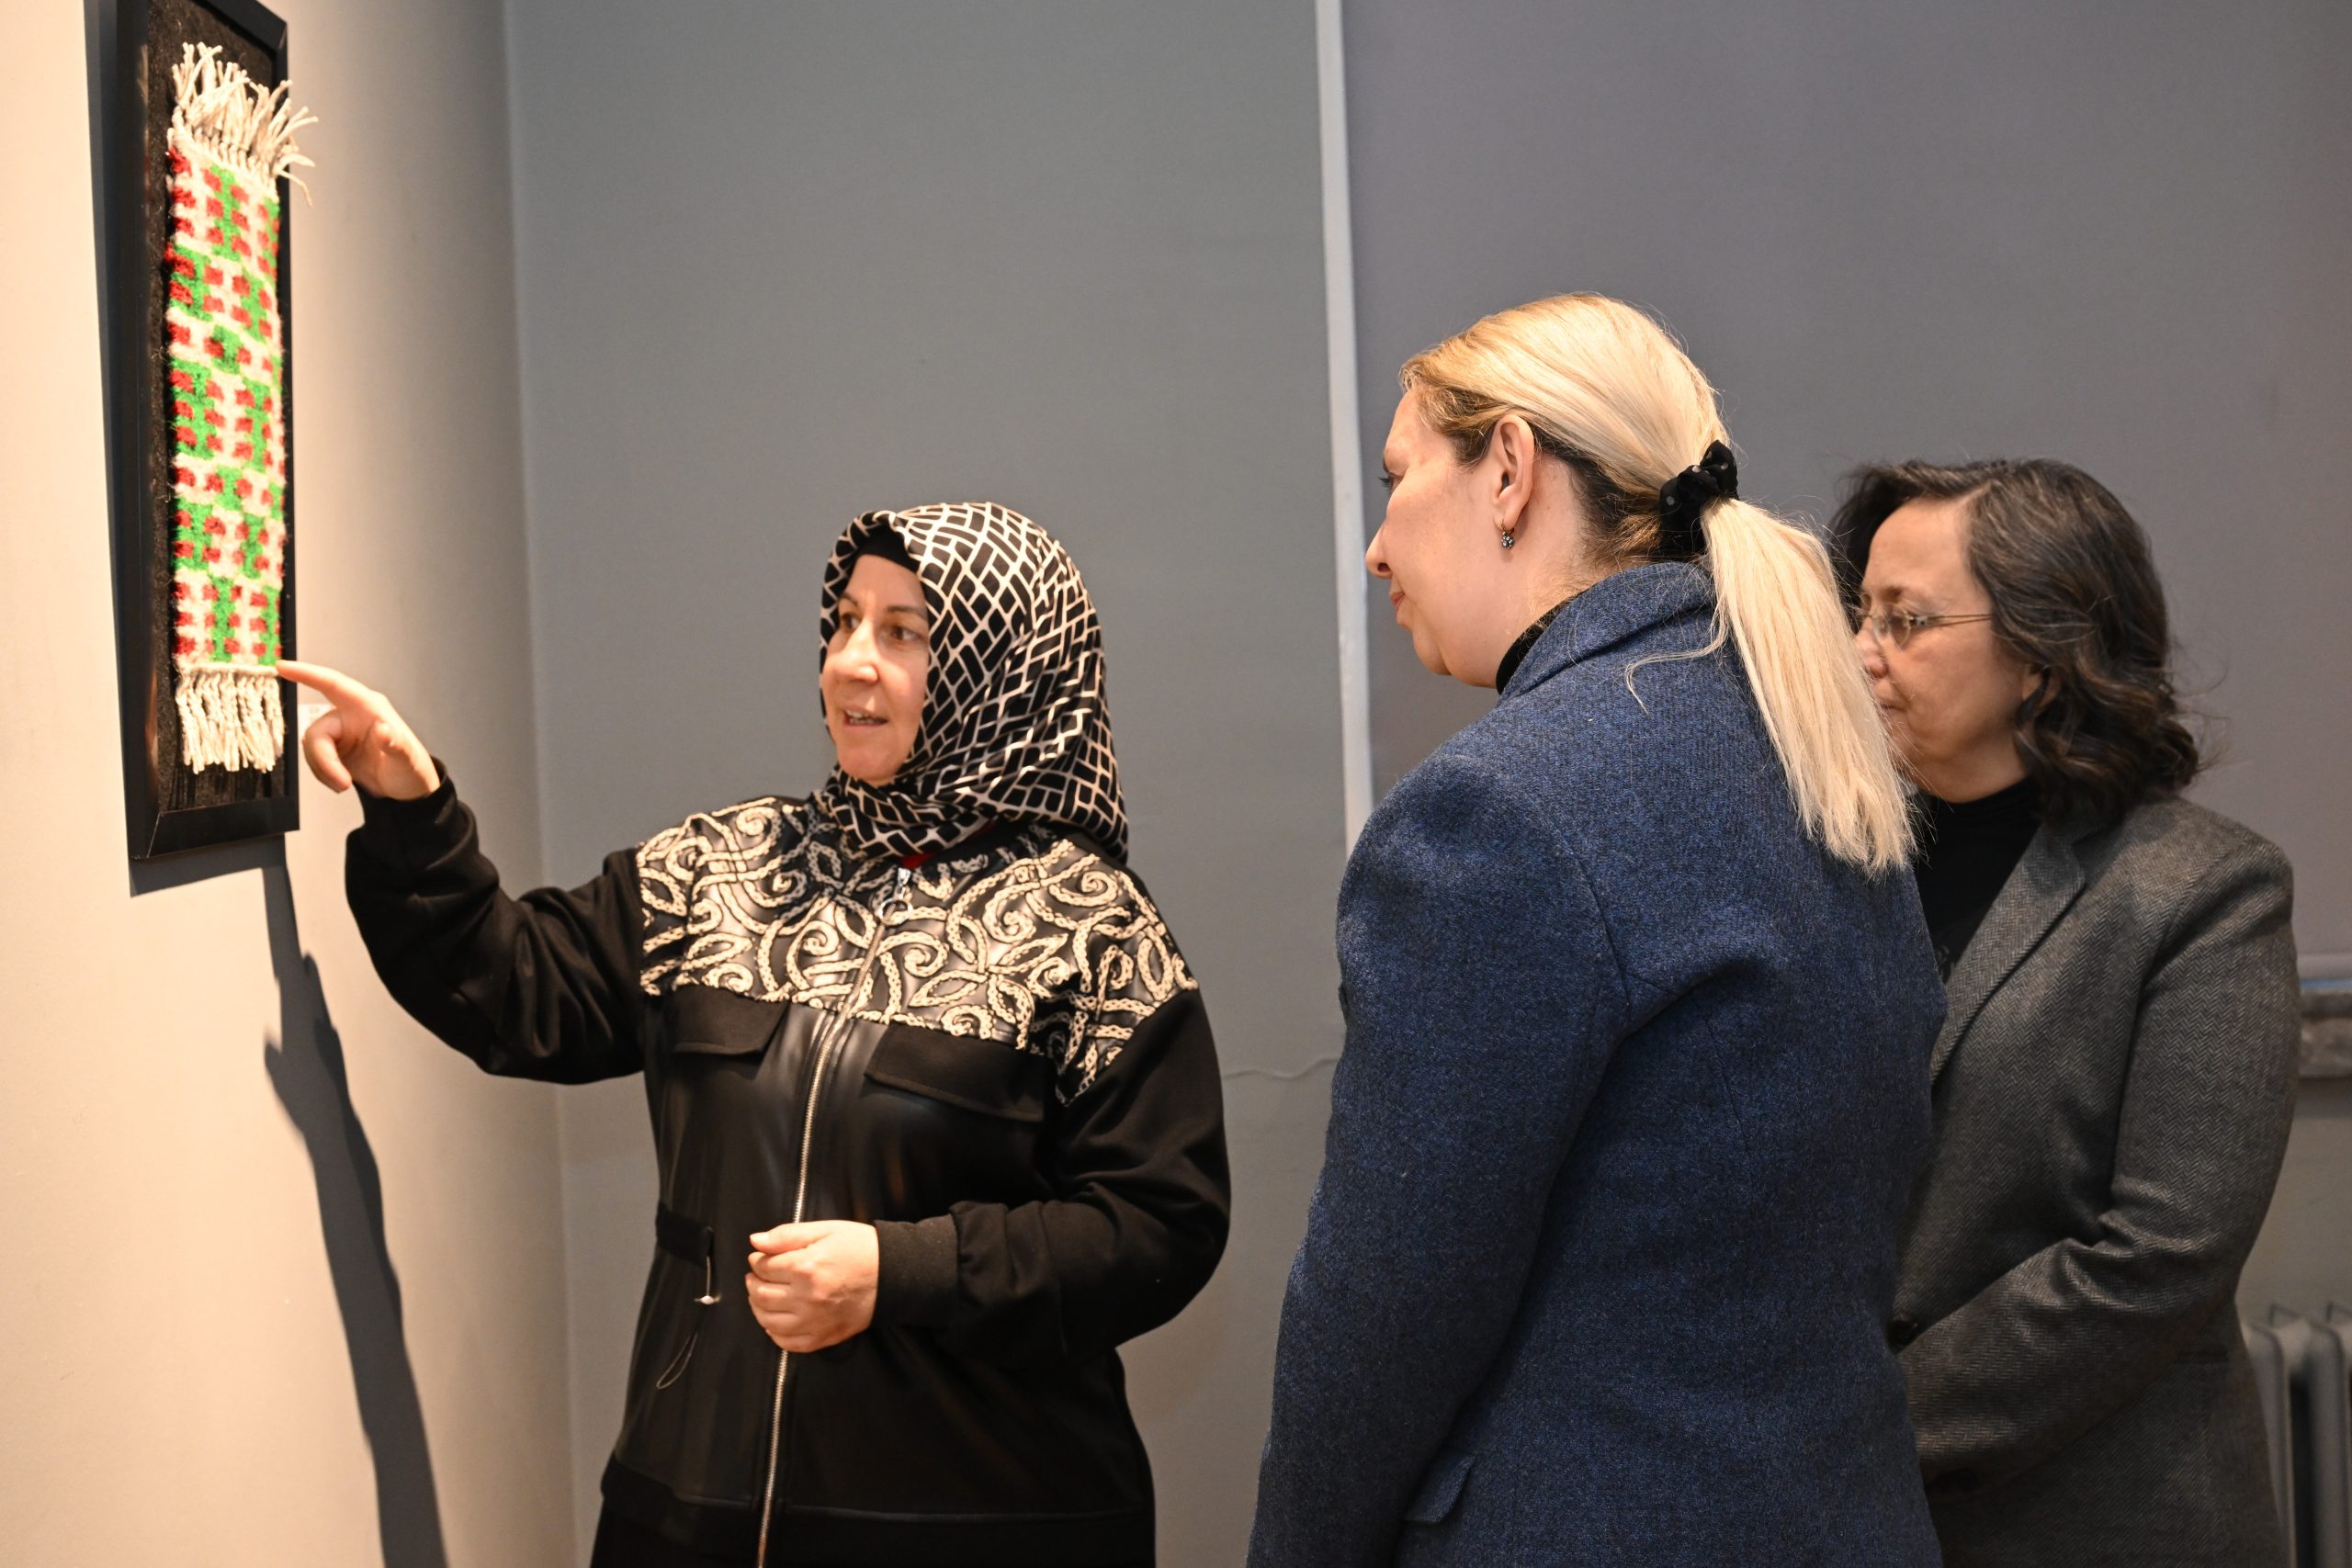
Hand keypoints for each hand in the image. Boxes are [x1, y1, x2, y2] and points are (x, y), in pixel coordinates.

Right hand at [279, 660, 440, 800]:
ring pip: (312, 747)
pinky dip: (322, 774)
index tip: (282, 666)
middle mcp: (350, 715)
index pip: (334, 684)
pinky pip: (314, 758)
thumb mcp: (408, 760)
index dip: (308, 674)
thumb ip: (396, 745)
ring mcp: (339, 732)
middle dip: (323, 760)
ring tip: (344, 785)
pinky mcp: (332, 748)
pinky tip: (340, 782)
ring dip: (323, 770)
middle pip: (317, 731)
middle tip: (343, 785)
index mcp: (369, 707)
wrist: (405, 791)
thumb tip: (383, 730)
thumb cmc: (411, 769)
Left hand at [746, 1220, 878, 1353]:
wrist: (892, 1275)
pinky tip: (777, 1319)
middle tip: (757, 1276)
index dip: (757, 1261)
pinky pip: (787, 1342)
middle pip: (761, 1294)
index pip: (763, 1267)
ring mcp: (814, 1321)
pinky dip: (774, 1332)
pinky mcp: (822, 1337)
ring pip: (768, 1320)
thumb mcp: (825, 1230)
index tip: (760, 1258)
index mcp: (806, 1267)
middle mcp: (807, 1298)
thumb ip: (787, 1235)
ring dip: (758, 1307)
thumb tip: (756, 1242)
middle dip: (753, 1282)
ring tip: (764, 1295)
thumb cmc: (860, 1248)